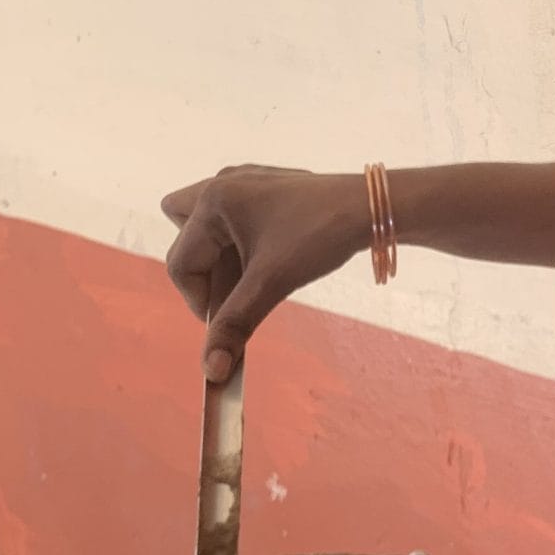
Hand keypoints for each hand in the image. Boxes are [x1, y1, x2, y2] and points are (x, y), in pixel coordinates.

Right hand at [161, 165, 368, 379]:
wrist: (372, 209)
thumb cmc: (320, 236)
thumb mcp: (272, 282)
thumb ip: (235, 324)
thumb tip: (211, 371)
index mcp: (213, 201)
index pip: (182, 263)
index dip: (199, 302)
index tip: (225, 325)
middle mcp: (221, 184)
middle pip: (185, 238)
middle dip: (203, 273)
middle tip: (233, 292)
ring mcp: (244, 183)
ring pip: (207, 228)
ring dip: (221, 261)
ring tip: (255, 279)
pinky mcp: (264, 190)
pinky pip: (232, 221)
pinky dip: (240, 248)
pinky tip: (270, 262)